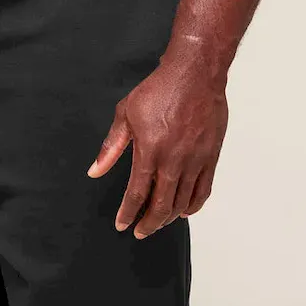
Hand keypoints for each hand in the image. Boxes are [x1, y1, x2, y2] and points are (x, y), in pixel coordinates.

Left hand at [86, 51, 227, 237]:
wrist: (194, 74)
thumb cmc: (160, 89)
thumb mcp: (126, 113)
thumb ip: (111, 146)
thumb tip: (95, 170)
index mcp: (150, 150)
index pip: (136, 193)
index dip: (128, 213)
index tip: (122, 224)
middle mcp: (173, 161)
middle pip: (160, 206)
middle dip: (148, 223)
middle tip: (140, 231)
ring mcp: (194, 161)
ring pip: (181, 203)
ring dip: (168, 218)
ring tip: (158, 221)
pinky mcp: (210, 157)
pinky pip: (203, 192)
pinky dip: (193, 206)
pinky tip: (184, 210)